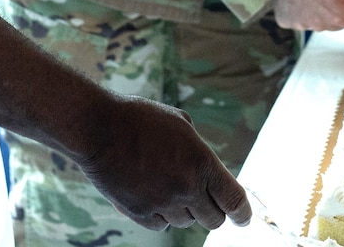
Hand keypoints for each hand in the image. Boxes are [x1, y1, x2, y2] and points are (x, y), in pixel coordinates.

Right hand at [74, 94, 251, 231]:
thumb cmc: (140, 118)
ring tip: (167, 182)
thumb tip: (206, 170)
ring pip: (186, 222)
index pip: (234, 200)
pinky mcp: (141, 214)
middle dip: (212, 210)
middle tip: (204, 198)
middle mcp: (186, 187)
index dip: (243, 213)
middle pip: (213, 219)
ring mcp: (163, 203)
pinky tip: (151, 192)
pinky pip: (161, 225)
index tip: (244, 219)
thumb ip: (198, 149)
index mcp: (201, 162)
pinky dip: (161, 214)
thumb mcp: (179, 123)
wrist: (99, 128)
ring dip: (184, 209)